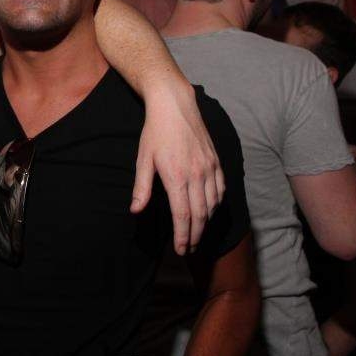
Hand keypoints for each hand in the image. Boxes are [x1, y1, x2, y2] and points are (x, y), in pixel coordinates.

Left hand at [132, 86, 223, 254]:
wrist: (175, 105)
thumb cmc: (155, 132)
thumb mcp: (143, 159)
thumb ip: (141, 187)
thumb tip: (135, 210)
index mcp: (176, 176)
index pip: (183, 215)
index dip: (183, 235)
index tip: (181, 249)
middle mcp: (197, 174)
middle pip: (200, 215)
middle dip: (195, 236)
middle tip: (190, 249)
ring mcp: (209, 168)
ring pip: (213, 204)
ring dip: (206, 224)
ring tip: (197, 235)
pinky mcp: (216, 161)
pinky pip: (220, 190)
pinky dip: (216, 205)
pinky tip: (209, 212)